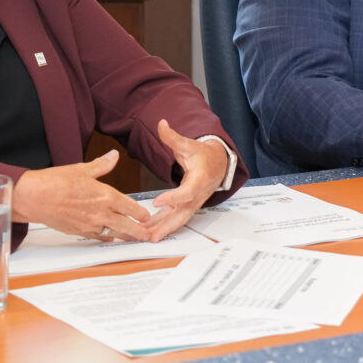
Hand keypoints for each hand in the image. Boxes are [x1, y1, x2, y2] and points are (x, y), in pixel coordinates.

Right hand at [12, 150, 150, 241]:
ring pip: (114, 234)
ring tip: (133, 238)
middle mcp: (101, 213)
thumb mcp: (82, 169)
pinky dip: (107, 237)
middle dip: (139, 232)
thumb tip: (113, 156)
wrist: (35, 197)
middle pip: (128, 227)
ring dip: (125, 236)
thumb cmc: (56, 182)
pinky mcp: (80, 232)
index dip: (142, 213)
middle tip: (147, 235)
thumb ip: (102, 165)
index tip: (147, 216)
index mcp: (106, 196)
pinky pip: (99, 237)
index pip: (132, 207)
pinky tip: (110, 237)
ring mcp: (91, 225)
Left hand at [146, 119, 228, 241]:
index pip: (187, 192)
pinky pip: (175, 219)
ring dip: (161, 230)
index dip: (173, 198)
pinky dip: (162, 226)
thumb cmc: (203, 155)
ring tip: (144, 238)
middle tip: (149, 235)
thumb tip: (161, 124)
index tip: (157, 203)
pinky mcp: (187, 206)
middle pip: (182, 213)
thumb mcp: (188, 144)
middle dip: (165, 225)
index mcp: (199, 179)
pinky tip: (148, 232)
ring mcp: (193, 203)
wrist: (218, 164)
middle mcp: (197, 195)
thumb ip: (173, 137)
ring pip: (178, 220)